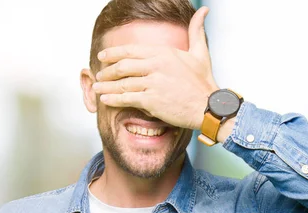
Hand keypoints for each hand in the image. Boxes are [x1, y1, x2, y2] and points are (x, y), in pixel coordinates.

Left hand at [92, 6, 218, 129]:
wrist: (209, 107)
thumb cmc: (204, 82)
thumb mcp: (200, 53)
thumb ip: (196, 30)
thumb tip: (203, 11)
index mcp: (164, 53)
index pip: (131, 50)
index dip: (114, 53)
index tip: (103, 55)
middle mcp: (156, 65)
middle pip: (123, 66)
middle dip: (108, 70)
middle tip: (100, 74)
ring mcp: (153, 82)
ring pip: (122, 82)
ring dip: (107, 85)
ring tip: (98, 87)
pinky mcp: (152, 100)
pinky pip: (127, 98)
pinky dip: (114, 99)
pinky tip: (105, 99)